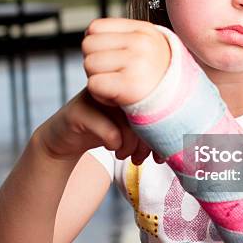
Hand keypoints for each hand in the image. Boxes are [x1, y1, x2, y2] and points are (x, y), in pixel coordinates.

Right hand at [37, 89, 153, 164]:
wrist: (64, 139)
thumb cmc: (103, 131)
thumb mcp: (130, 127)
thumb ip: (152, 127)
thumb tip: (179, 145)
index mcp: (128, 84)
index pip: (155, 103)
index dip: (162, 131)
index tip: (160, 154)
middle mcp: (112, 85)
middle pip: (143, 110)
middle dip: (147, 141)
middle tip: (142, 158)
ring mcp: (94, 95)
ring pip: (127, 119)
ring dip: (130, 145)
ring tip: (125, 155)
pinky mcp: (78, 110)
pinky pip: (108, 128)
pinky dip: (114, 143)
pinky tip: (112, 148)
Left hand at [82, 18, 170, 106]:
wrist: (178, 105)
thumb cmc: (156, 79)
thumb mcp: (145, 47)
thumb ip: (121, 37)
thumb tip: (88, 32)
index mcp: (143, 30)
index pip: (95, 28)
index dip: (97, 46)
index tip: (112, 60)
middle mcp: (141, 43)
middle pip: (88, 45)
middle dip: (95, 63)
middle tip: (114, 76)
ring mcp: (137, 63)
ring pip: (89, 64)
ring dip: (97, 79)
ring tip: (117, 86)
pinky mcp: (130, 86)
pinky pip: (94, 85)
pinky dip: (100, 95)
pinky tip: (117, 98)